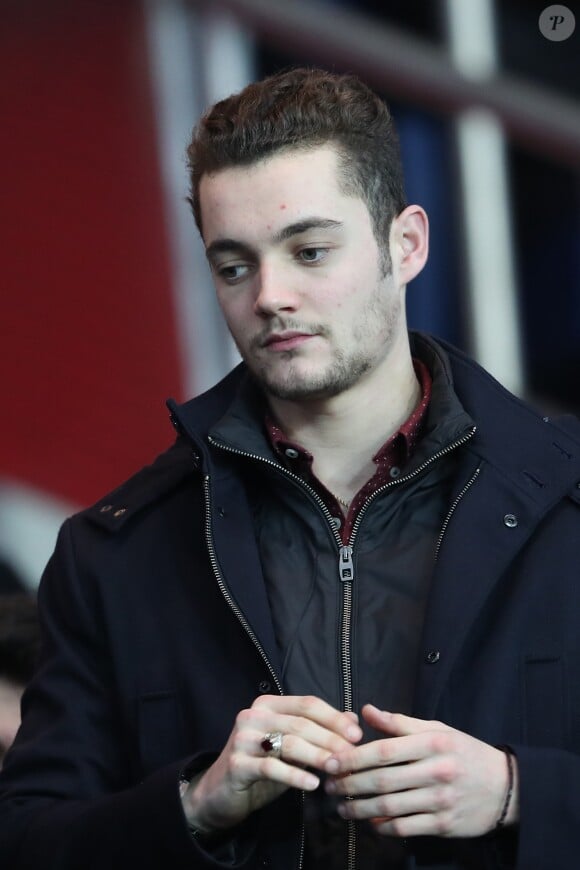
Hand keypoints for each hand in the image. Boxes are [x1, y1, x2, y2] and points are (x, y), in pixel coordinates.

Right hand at [182, 694, 361, 832]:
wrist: (221, 792)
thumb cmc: (261, 766)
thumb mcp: (291, 746)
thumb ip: (319, 731)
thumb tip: (353, 718)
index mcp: (268, 705)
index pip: (307, 704)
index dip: (334, 718)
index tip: (357, 735)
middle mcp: (253, 715)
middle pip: (301, 723)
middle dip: (330, 739)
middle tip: (352, 756)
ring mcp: (242, 738)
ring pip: (288, 743)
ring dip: (317, 756)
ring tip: (337, 769)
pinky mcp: (237, 764)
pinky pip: (271, 767)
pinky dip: (295, 776)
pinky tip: (313, 785)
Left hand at [324, 704, 517, 837]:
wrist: (506, 787)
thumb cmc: (464, 752)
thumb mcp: (437, 729)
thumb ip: (400, 722)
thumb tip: (366, 711)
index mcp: (433, 742)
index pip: (384, 750)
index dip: (353, 757)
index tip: (331, 761)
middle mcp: (436, 771)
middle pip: (382, 780)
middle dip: (349, 784)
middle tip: (329, 786)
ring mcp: (440, 800)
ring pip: (389, 807)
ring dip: (359, 808)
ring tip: (341, 807)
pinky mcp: (443, 825)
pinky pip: (405, 828)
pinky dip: (382, 827)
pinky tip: (369, 822)